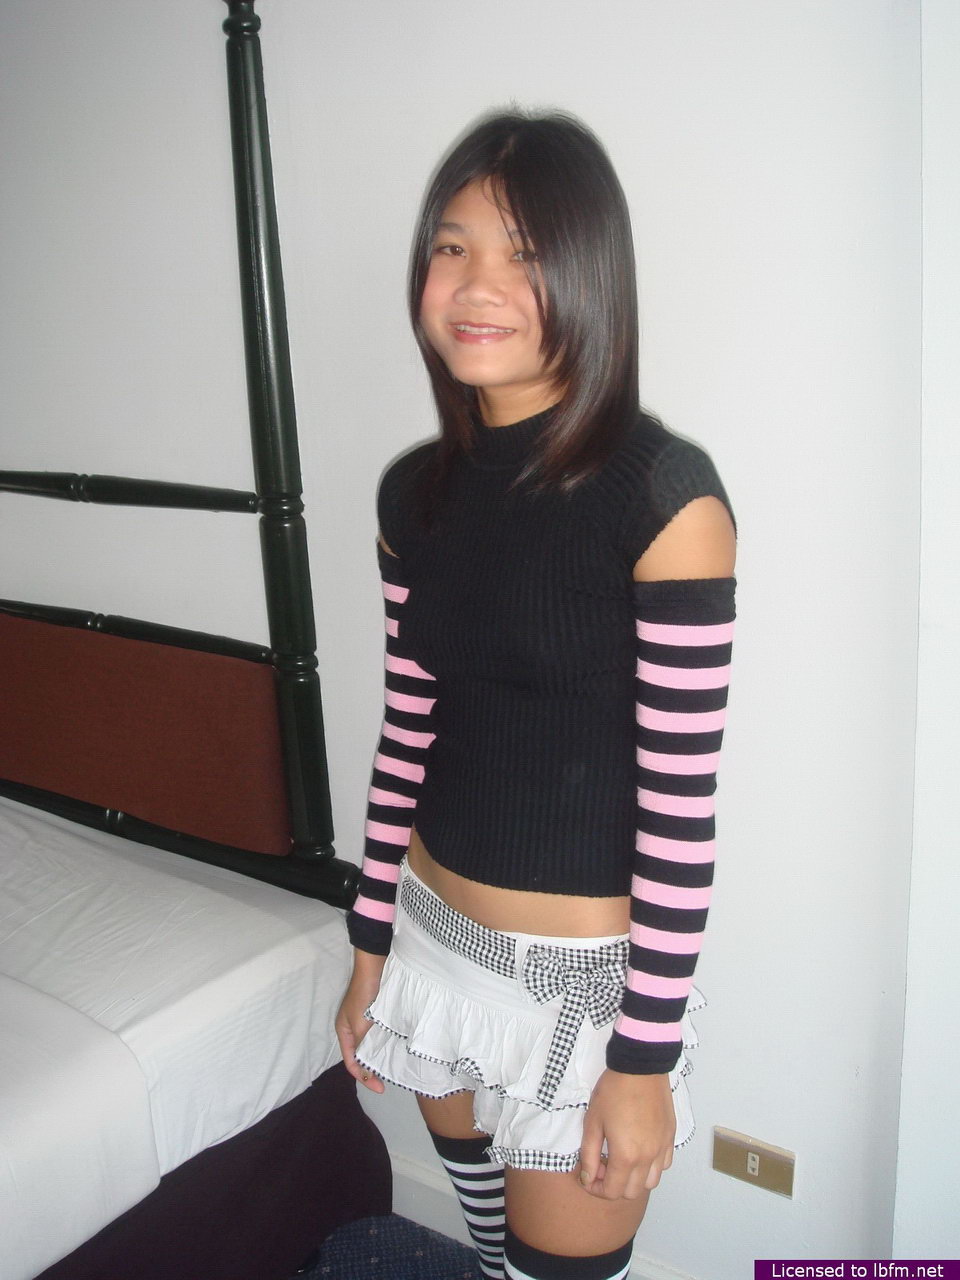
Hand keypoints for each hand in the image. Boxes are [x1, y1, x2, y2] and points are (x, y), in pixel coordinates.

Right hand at [335, 951, 386, 1094]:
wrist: (375, 966)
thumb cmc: (363, 994)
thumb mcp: (360, 1023)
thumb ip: (362, 1044)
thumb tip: (366, 1064)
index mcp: (344, 1032)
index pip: (351, 1063)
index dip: (364, 1078)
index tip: (381, 1088)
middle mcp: (353, 1030)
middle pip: (361, 1056)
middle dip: (371, 1070)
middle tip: (388, 1082)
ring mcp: (366, 1022)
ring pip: (372, 1047)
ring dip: (380, 1058)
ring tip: (394, 1070)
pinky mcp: (378, 1015)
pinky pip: (381, 1036)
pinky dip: (387, 1045)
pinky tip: (397, 1050)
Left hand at [578, 1070, 675, 1198]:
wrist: (640, 1067)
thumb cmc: (613, 1091)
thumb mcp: (593, 1121)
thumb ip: (589, 1155)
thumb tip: (588, 1178)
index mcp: (626, 1155)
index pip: (612, 1192)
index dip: (596, 1189)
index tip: (588, 1176)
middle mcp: (648, 1158)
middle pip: (631, 1192)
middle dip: (613, 1185)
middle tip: (602, 1165)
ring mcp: (662, 1148)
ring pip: (651, 1183)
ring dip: (634, 1179)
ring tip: (621, 1159)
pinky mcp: (670, 1137)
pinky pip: (664, 1165)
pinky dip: (651, 1167)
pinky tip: (639, 1150)